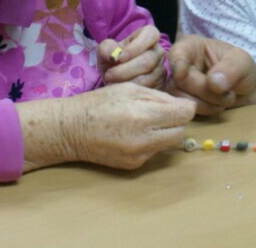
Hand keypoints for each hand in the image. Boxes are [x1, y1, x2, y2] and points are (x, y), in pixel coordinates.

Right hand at [20, 82, 195, 171]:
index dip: (185, 107)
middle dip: (177, 121)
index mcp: (143, 115)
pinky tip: (134, 134)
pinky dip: (152, 142)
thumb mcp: (129, 89)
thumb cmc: (99, 103)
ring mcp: (139, 156)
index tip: (178, 103)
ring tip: (147, 122)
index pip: (185, 114)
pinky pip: (154, 152)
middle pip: (181, 132)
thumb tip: (183, 105)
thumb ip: (159, 97)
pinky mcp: (134, 166)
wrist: (71, 130)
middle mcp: (144, 140)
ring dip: (166, 132)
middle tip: (163, 113)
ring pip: (169, 144)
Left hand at [98, 25, 166, 89]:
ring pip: (147, 78)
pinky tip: (121, 90)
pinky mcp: (160, 86)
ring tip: (112, 83)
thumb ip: (107, 48)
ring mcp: (161, 69)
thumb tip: (114, 55)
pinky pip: (148, 90)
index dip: (136, 46)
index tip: (120, 58)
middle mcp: (158, 51)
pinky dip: (132, 91)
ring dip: (126, 82)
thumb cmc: (113, 61)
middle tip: (108, 75)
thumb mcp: (105, 51)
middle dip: (125, 70)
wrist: (115, 79)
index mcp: (147, 36)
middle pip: (147, 61)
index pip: (151, 34)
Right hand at [167, 35, 255, 115]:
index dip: (177, 63)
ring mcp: (179, 87)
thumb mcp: (242, 63)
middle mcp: (180, 67)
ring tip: (225, 101)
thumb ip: (230, 68)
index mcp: (191, 48)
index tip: (182, 74)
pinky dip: (203, 113)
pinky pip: (183, 113)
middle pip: (179, 80)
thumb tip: (214, 83)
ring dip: (204, 104)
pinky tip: (217, 109)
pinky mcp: (181, 105)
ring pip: (179, 99)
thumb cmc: (241, 71)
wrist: (245, 95)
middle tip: (229, 95)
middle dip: (204, 90)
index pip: (177, 53)